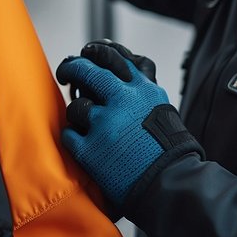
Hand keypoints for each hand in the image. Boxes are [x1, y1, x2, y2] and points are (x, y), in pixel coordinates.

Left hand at [56, 40, 202, 211]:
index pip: (112, 57)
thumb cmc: (169, 149)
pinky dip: (74, 139)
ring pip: (76, 106)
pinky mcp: (90, 150)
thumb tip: (125, 68)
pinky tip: (84, 145)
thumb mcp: (162, 106)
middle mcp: (123, 101)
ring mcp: (104, 124)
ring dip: (77, 113)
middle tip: (66, 71)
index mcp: (143, 89)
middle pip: (87, 71)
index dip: (96, 52)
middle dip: (72, 67)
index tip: (88, 53)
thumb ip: (143, 87)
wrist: (170, 184)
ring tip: (84, 123)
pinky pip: (69, 135)